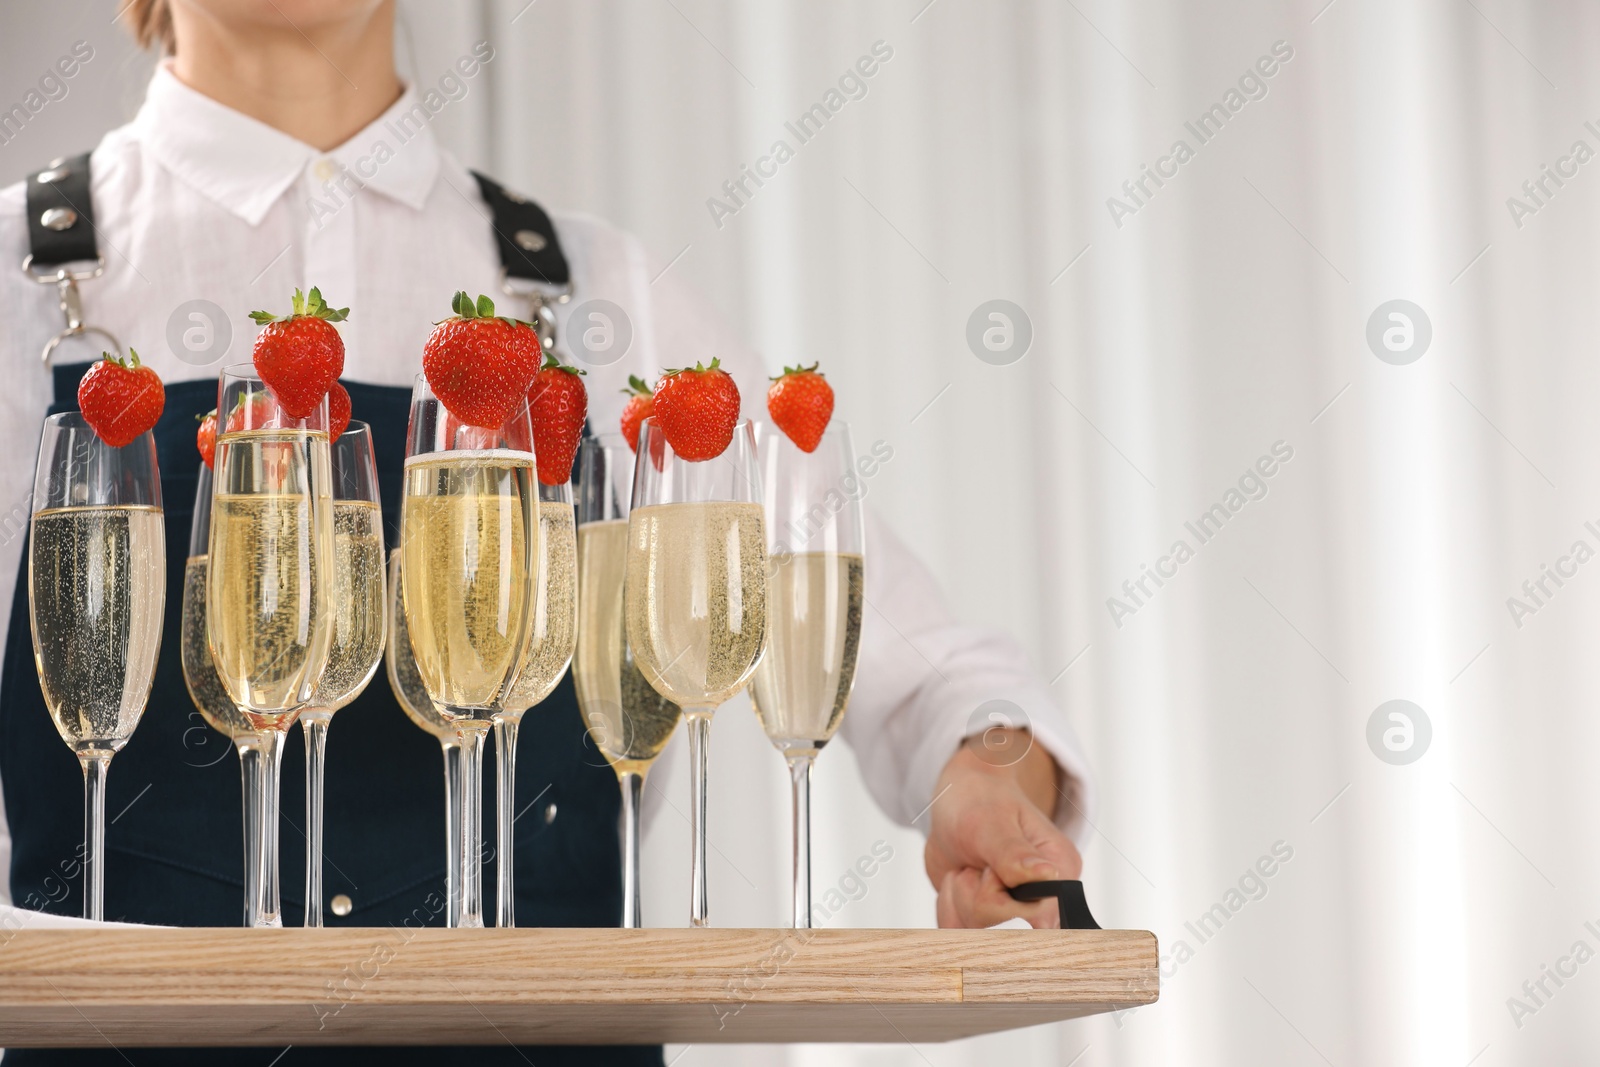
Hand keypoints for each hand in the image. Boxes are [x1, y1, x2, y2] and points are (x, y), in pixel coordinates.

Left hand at [924, 729, 1080, 928]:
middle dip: (973, 892)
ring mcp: (1012, 908)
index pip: (1040, 916)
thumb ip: (1014, 854)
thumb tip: (1047, 875)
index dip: (1002, 900)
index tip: (988, 870)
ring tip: (968, 862)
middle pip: (1000, 927)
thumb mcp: (991, 822)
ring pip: (973, 929)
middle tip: (977, 859)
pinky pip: (957, 928)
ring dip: (957, 892)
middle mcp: (1041, 897)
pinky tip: (957, 875)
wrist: (958, 796)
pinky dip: (947, 901)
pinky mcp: (985, 915)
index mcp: (1058, 871)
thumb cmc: (980, 800)